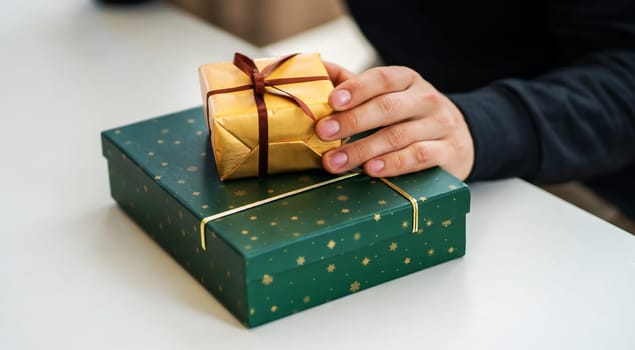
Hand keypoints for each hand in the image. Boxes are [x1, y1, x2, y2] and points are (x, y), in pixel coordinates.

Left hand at [317, 63, 474, 180]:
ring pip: (398, 136)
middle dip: (352, 121)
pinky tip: (371, 169)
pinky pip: (418, 156)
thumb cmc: (410, 117)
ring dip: (362, 149)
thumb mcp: (388, 96)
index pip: (382, 79)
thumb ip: (353, 85)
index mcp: (407, 81)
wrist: (459, 140)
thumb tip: (315, 69)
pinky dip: (393, 164)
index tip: (332, 101)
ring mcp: (440, 125)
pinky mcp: (448, 152)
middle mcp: (426, 99)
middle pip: (387, 107)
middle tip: (323, 133)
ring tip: (336, 162)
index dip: (356, 88)